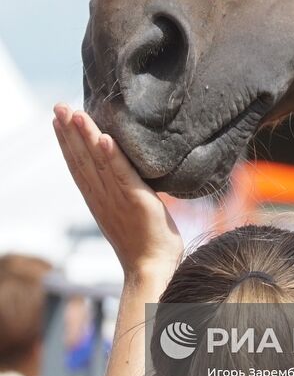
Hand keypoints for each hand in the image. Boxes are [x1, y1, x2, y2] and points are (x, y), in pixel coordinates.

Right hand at [53, 105, 182, 283]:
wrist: (153, 269)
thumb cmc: (147, 241)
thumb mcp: (129, 209)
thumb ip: (124, 190)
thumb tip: (127, 171)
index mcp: (98, 198)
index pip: (78, 165)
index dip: (67, 141)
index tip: (59, 119)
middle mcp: (102, 197)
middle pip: (80, 159)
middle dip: (68, 132)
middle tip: (58, 106)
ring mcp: (116, 199)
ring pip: (96, 163)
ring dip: (85, 136)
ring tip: (75, 113)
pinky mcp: (136, 200)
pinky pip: (122, 175)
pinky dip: (112, 157)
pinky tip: (104, 139)